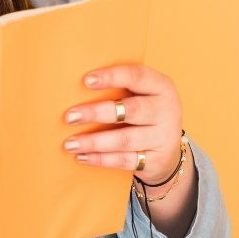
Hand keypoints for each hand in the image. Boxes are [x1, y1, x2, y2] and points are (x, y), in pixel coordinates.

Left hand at [62, 64, 182, 183]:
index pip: (138, 76)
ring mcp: (163, 137)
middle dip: (98, 113)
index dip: (112, 77)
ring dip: (95, 141)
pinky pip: (125, 160)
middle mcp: (167, 110)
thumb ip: (120, 88)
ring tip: (70, 144)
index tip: (86, 80)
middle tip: (70, 117)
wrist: (168, 152)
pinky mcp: (157, 161)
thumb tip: (75, 88)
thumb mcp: (142, 95)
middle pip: (132, 110)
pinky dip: (102, 159)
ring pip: (126, 139)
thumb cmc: (145, 114)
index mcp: (162, 87)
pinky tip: (83, 157)